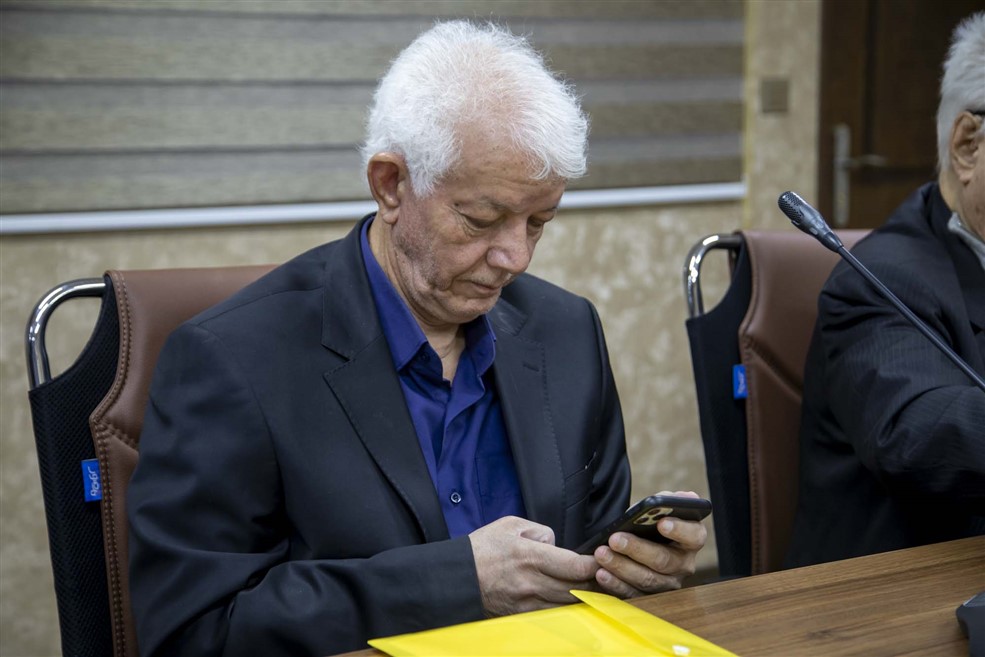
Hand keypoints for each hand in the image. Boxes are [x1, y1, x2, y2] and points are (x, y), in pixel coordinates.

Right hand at [469, 516, 599, 616]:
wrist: (457, 578)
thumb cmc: (482, 549)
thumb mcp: (511, 525)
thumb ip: (540, 532)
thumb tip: (556, 543)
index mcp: (530, 557)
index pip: (575, 566)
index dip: (594, 564)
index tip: (602, 559)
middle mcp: (531, 583)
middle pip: (577, 589)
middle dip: (595, 583)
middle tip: (606, 575)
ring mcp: (527, 603)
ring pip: (568, 606)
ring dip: (584, 598)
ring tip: (593, 588)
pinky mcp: (522, 615)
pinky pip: (553, 615)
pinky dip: (565, 608)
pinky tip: (571, 601)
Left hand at [592, 490, 707, 596]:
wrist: (640, 542)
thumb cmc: (652, 524)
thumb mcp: (659, 510)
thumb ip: (665, 502)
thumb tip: (673, 498)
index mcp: (691, 540)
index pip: (694, 536)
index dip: (680, 529)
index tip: (662, 522)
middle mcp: (684, 564)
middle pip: (664, 560)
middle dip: (637, 549)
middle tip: (615, 538)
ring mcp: (668, 583)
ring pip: (647, 579)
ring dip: (621, 566)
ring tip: (601, 553)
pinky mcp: (650, 598)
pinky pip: (633, 594)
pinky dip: (615, 584)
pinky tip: (601, 573)